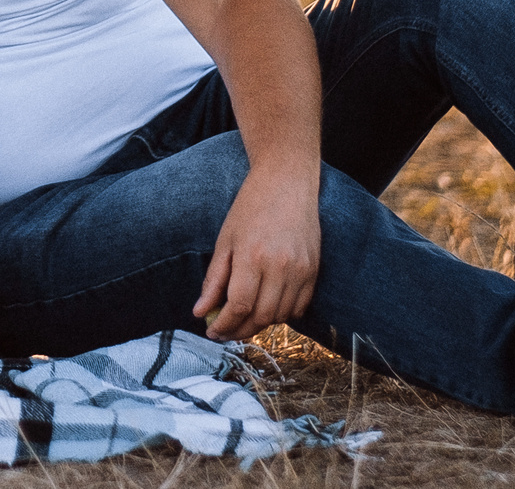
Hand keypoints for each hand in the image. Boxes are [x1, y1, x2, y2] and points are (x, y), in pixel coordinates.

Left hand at [194, 164, 319, 340]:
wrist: (287, 183)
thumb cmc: (250, 208)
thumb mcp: (224, 240)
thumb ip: (214, 279)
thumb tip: (200, 311)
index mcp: (253, 257)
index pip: (239, 307)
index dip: (225, 325)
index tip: (212, 331)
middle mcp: (280, 267)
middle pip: (261, 317)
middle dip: (240, 330)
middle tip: (225, 330)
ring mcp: (301, 271)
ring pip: (281, 316)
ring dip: (260, 323)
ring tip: (243, 318)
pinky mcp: (314, 271)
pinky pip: (299, 307)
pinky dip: (282, 314)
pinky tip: (267, 307)